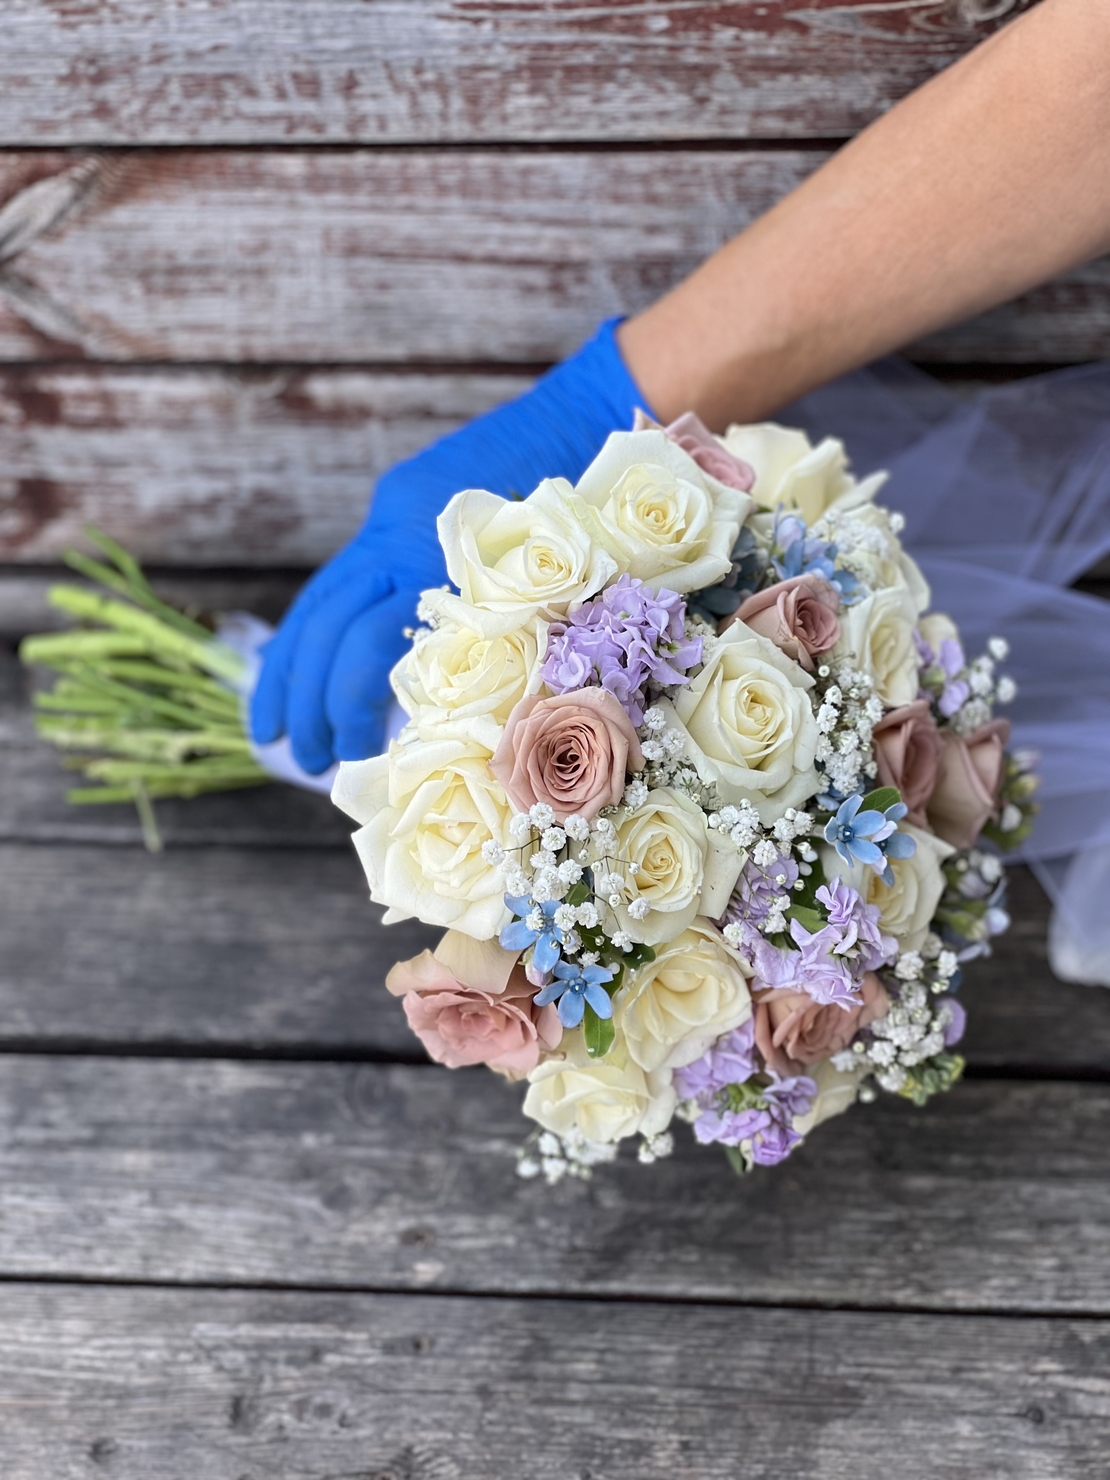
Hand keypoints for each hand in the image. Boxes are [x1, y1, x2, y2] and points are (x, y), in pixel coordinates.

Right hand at [250, 318, 653, 771]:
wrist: (602, 404)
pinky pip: (345, 573)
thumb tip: (463, 729)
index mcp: (442, 560)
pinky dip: (320, 625)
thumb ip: (506, 650)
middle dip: (306, 695)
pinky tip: (308, 662)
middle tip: (303, 755)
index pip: (367, 646)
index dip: (347, 707)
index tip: (347, 755)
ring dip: (293, 664)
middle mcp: (402, 528)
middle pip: (328, 624)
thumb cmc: (604, 508)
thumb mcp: (563, 589)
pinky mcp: (401, 500)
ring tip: (278, 725)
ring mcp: (396, 510)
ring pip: (321, 596)